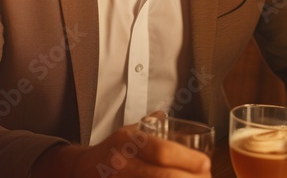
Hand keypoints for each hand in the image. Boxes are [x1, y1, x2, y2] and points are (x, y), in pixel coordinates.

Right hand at [32, 124, 210, 177]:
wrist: (80, 170)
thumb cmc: (109, 151)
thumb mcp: (126, 132)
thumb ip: (148, 125)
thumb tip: (166, 114)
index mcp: (127, 141)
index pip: (160, 151)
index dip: (186, 159)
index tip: (206, 164)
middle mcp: (122, 162)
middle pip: (163, 176)